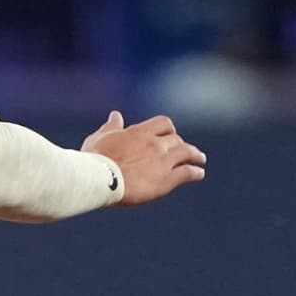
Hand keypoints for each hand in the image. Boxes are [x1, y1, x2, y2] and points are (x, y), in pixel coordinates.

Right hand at [82, 111, 205, 206]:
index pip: (163, 124)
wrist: (99, 178)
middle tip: (184, 150)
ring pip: (187, 153)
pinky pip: (187, 173)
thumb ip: (111, 127)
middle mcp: (155, 144)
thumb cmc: (95, 158)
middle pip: (176, 140)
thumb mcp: (100, 138)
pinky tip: (199, 173)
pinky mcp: (167, 180)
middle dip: (181, 144)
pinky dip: (195, 172)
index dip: (168, 129)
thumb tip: (115, 115)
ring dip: (195, 155)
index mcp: (139, 132)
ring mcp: (163, 161)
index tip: (169, 134)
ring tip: (200, 159)